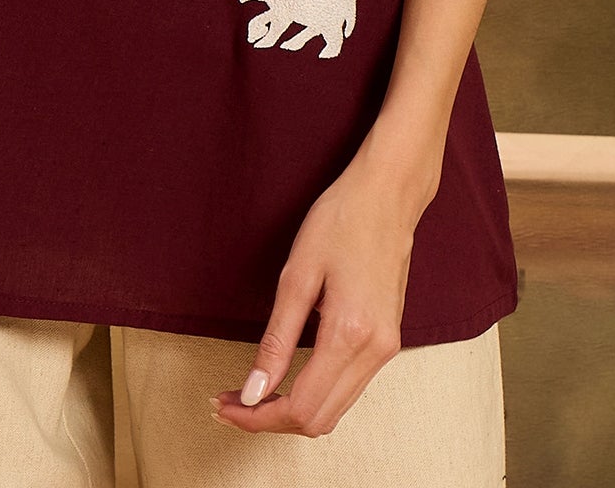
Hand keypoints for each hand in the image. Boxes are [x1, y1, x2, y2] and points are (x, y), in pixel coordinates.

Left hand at [210, 144, 433, 437]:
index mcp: (350, 334)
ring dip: (292, 411)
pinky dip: (314, 395)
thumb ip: (276, 340)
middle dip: (270, 420)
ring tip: (251, 394)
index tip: (225, 405)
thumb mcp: (297, 274)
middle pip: (318, 420)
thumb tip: (252, 391)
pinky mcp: (388, 342)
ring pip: (335, 410)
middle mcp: (375, 352)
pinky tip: (286, 379)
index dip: (258, 416)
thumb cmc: (341, 220)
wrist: (389, 194)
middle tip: (230, 402)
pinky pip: (348, 389)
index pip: (300, 407)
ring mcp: (387, 349)